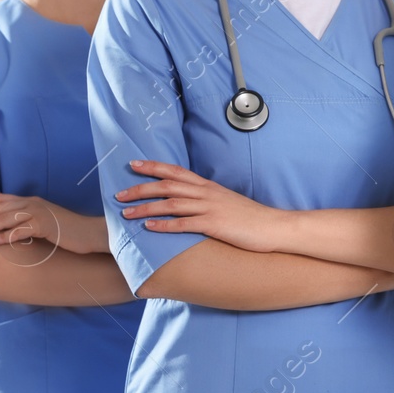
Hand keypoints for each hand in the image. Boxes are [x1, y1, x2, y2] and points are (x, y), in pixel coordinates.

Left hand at [0, 194, 107, 253]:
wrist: (91, 233)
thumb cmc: (67, 231)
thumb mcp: (44, 221)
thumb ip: (27, 220)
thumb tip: (8, 227)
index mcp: (31, 201)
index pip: (1, 198)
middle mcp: (32, 204)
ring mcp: (39, 213)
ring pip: (5, 218)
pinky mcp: (45, 225)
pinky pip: (18, 231)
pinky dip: (2, 237)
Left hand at [117, 160, 288, 251]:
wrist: (274, 227)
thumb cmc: (250, 218)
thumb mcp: (226, 202)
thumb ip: (207, 200)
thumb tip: (189, 204)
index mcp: (208, 186)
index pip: (175, 172)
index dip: (153, 167)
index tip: (133, 165)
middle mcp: (207, 193)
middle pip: (167, 186)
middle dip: (141, 188)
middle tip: (119, 194)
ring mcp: (210, 208)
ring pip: (171, 204)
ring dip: (146, 208)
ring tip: (126, 214)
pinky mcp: (214, 225)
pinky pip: (184, 224)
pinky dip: (164, 225)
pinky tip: (149, 227)